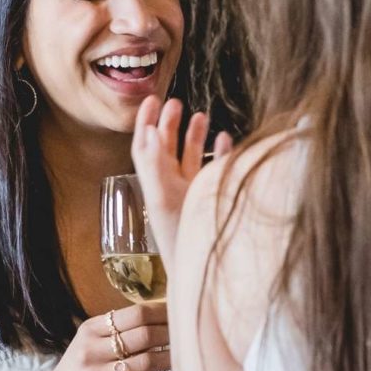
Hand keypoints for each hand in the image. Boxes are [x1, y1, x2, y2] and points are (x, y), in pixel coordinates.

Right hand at [26, 302, 167, 370]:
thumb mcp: (86, 346)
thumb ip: (114, 332)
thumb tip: (159, 319)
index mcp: (88, 331)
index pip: (135, 313)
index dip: (163, 313)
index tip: (180, 314)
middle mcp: (90, 351)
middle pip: (144, 334)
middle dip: (171, 334)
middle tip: (185, 336)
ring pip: (147, 361)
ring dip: (167, 359)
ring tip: (175, 358)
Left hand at [129, 96, 222, 260]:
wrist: (204, 271)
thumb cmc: (182, 240)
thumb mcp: (163, 200)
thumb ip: (155, 166)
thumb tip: (148, 132)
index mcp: (157, 185)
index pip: (146, 147)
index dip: (145, 122)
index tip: (150, 99)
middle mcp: (174, 187)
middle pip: (167, 149)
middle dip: (168, 124)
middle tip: (173, 102)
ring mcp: (195, 193)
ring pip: (192, 158)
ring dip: (194, 135)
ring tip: (200, 115)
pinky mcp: (214, 198)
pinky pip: (216, 171)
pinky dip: (220, 153)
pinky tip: (224, 138)